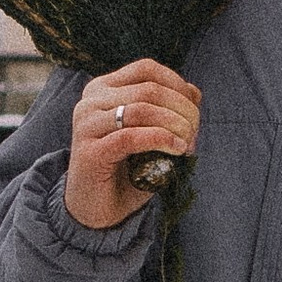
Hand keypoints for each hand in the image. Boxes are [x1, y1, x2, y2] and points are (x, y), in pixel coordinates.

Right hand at [64, 60, 201, 229]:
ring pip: (142, 109)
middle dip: (183, 110)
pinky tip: (177, 150)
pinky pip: (131, 136)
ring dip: (176, 126)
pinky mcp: (89, 152)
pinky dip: (161, 140)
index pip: (147, 69)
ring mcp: (86, 125)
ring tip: (187, 145)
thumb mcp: (152, 133)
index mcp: (103, 88)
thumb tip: (195, 91)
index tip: (193, 112)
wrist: (99, 211)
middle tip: (194, 135)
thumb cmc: (128, 170)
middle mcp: (90, 101)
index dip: (178, 86)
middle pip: (149, 90)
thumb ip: (170, 109)